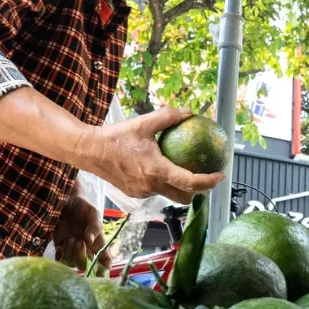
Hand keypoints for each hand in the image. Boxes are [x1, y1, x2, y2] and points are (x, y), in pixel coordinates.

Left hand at [54, 195, 106, 270]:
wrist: (64, 200)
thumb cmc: (82, 206)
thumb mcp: (92, 212)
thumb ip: (94, 226)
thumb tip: (90, 241)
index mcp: (97, 242)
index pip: (104, 259)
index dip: (105, 268)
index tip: (104, 270)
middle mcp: (86, 248)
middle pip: (86, 265)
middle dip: (82, 257)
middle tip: (79, 242)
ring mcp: (72, 249)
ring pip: (72, 263)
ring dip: (70, 253)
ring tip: (70, 238)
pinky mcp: (59, 246)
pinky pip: (60, 260)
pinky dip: (60, 255)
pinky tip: (61, 244)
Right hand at [75, 107, 225, 203]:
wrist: (88, 151)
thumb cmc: (115, 137)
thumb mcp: (143, 123)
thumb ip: (168, 117)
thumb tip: (189, 111)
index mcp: (156, 170)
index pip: (189, 182)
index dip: (208, 182)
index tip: (221, 175)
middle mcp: (150, 186)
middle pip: (184, 197)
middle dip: (199, 191)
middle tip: (208, 177)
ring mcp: (142, 192)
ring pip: (169, 195)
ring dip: (181, 188)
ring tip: (189, 173)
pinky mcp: (134, 194)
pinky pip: (155, 192)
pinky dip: (164, 184)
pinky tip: (164, 171)